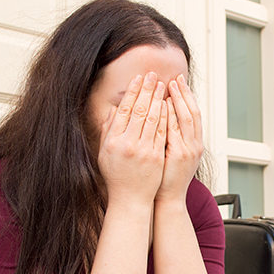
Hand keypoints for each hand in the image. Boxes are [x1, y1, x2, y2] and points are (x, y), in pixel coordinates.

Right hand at [97, 72, 166, 206]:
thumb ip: (108, 130)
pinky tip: (169, 105)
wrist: (130, 199)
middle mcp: (127, 144)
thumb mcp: (105, 152)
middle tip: (153, 75)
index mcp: (112, 141)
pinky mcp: (157, 156)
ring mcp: (143, 150)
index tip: (138, 78)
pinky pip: (163, 131)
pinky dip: (166, 116)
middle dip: (147, 90)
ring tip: (163, 84)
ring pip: (152, 118)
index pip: (123, 109)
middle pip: (139, 110)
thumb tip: (113, 109)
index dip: (132, 92)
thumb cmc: (116, 175)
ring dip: (158, 99)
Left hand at [156, 74, 202, 204]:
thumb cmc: (165, 177)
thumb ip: (169, 135)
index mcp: (194, 143)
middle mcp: (195, 144)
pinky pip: (176, 130)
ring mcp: (189, 149)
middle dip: (185, 94)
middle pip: (193, 112)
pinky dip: (171, 115)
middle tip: (176, 78)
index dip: (187, 97)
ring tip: (170, 85)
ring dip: (179, 100)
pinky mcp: (180, 154)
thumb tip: (163, 116)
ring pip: (186, 118)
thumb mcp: (170, 153)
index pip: (192, 114)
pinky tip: (164, 104)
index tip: (178, 82)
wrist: (168, 199)